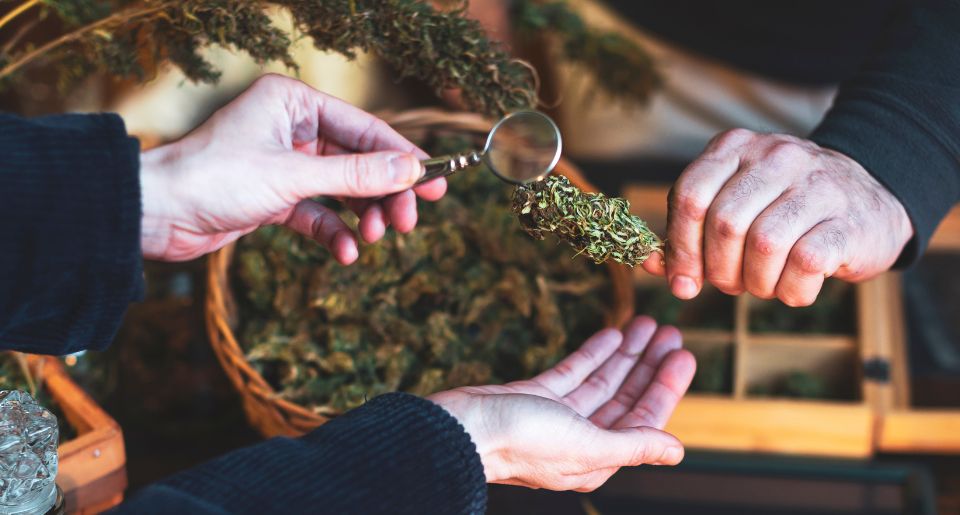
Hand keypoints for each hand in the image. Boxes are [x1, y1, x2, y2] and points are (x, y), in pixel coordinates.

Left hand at [138, 74, 445, 261]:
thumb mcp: (294, 176)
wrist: (156, 215)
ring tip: (377, 237)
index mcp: (294, 103)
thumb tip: (411, 170)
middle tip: (408, 221)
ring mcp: (284, 163)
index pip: (365, 129)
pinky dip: (335, 232)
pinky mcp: (275, 196)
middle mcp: (292, 128)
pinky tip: (346, 252)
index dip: (403, 158)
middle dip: (384, 193)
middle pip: (359, 160)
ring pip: (342, 189)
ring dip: (363, 215)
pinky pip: (318, 212)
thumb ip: (356, 174)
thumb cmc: (214, 178)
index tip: (437, 182)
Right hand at [428, 316, 694, 491]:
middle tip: (671, 333)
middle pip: (625, 399)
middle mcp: (580, 440)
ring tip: (646, 324)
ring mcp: (556, 417)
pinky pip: (573, 373)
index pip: (643, 421)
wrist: (459, 430)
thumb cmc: (519, 443)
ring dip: (625, 355)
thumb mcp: (585, 446)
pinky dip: (593, 353)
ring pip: (601, 382)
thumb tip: (677, 451)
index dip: (665, 388)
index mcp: (596, 459)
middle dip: (649, 366)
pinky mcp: (535, 397)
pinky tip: (612, 334)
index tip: (683, 356)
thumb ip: (633, 445)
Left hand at [643, 129, 913, 305]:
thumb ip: (690, 231)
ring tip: (763, 285)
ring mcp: (817, 184)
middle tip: (729, 284)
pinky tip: (794, 287)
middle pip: (724, 223)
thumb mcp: (735, 204)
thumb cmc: (785, 211)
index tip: (683, 282)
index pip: (690, 195)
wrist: (871, 202)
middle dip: (718, 269)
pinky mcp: (848, 220)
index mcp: (736, 147)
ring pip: (764, 245)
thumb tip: (650, 264)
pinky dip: (792, 290)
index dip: (679, 246)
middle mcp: (777, 156)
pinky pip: (805, 263)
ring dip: (756, 283)